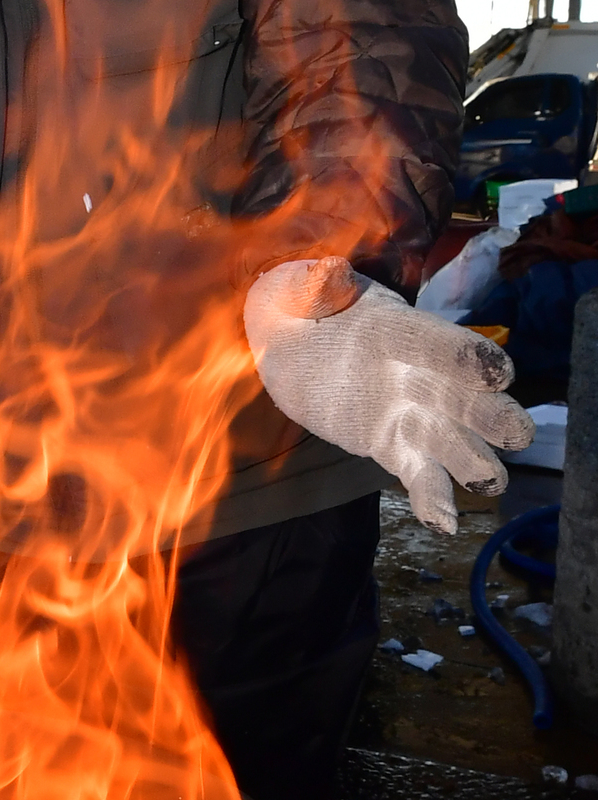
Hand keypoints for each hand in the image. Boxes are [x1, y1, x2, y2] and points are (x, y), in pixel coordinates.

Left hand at [244, 257, 534, 534]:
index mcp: (392, 328)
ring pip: (454, 440)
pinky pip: (420, 473)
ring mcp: (409, 412)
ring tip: (487, 482)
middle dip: (492, 414)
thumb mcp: (288, 291)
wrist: (284, 345)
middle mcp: (414, 372)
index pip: (433, 341)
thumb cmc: (292, 308)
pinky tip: (444, 525)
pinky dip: (434, 497)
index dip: (465, 355)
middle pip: (463, 395)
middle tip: (516, 432)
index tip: (498, 373)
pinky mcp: (394, 445)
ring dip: (475, 460)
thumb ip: (309, 288)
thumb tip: (329, 274)